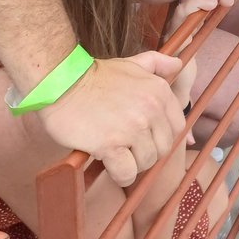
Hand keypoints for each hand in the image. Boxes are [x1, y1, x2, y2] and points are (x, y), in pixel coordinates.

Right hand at [39, 53, 184, 186]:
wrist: (60, 82)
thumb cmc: (94, 76)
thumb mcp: (131, 64)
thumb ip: (157, 63)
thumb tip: (178, 64)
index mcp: (159, 92)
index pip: (177, 127)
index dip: (160, 136)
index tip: (143, 136)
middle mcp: (151, 110)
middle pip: (162, 148)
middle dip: (145, 151)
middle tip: (125, 146)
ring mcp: (132, 128)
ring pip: (145, 163)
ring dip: (131, 163)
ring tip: (114, 152)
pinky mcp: (111, 145)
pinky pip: (126, 173)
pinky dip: (119, 174)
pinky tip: (106, 163)